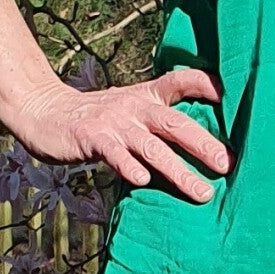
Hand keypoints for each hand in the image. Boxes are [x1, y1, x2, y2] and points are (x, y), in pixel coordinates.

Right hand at [13, 67, 230, 200]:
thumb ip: (158, 119)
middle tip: (227, 164)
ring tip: (201, 191)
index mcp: (146, 96)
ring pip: (151, 147)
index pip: (179, 81)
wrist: (46, 113)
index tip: (228, 95)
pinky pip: (115, 154)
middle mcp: (135, 107)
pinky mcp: (93, 138)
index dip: (204, 84)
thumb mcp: (129, 108)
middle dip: (203, 144)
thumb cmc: (97, 117)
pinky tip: (143, 181)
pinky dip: (129, 167)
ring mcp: (114, 123)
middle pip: (175, 123)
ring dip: (178, 170)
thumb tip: (199, 139)